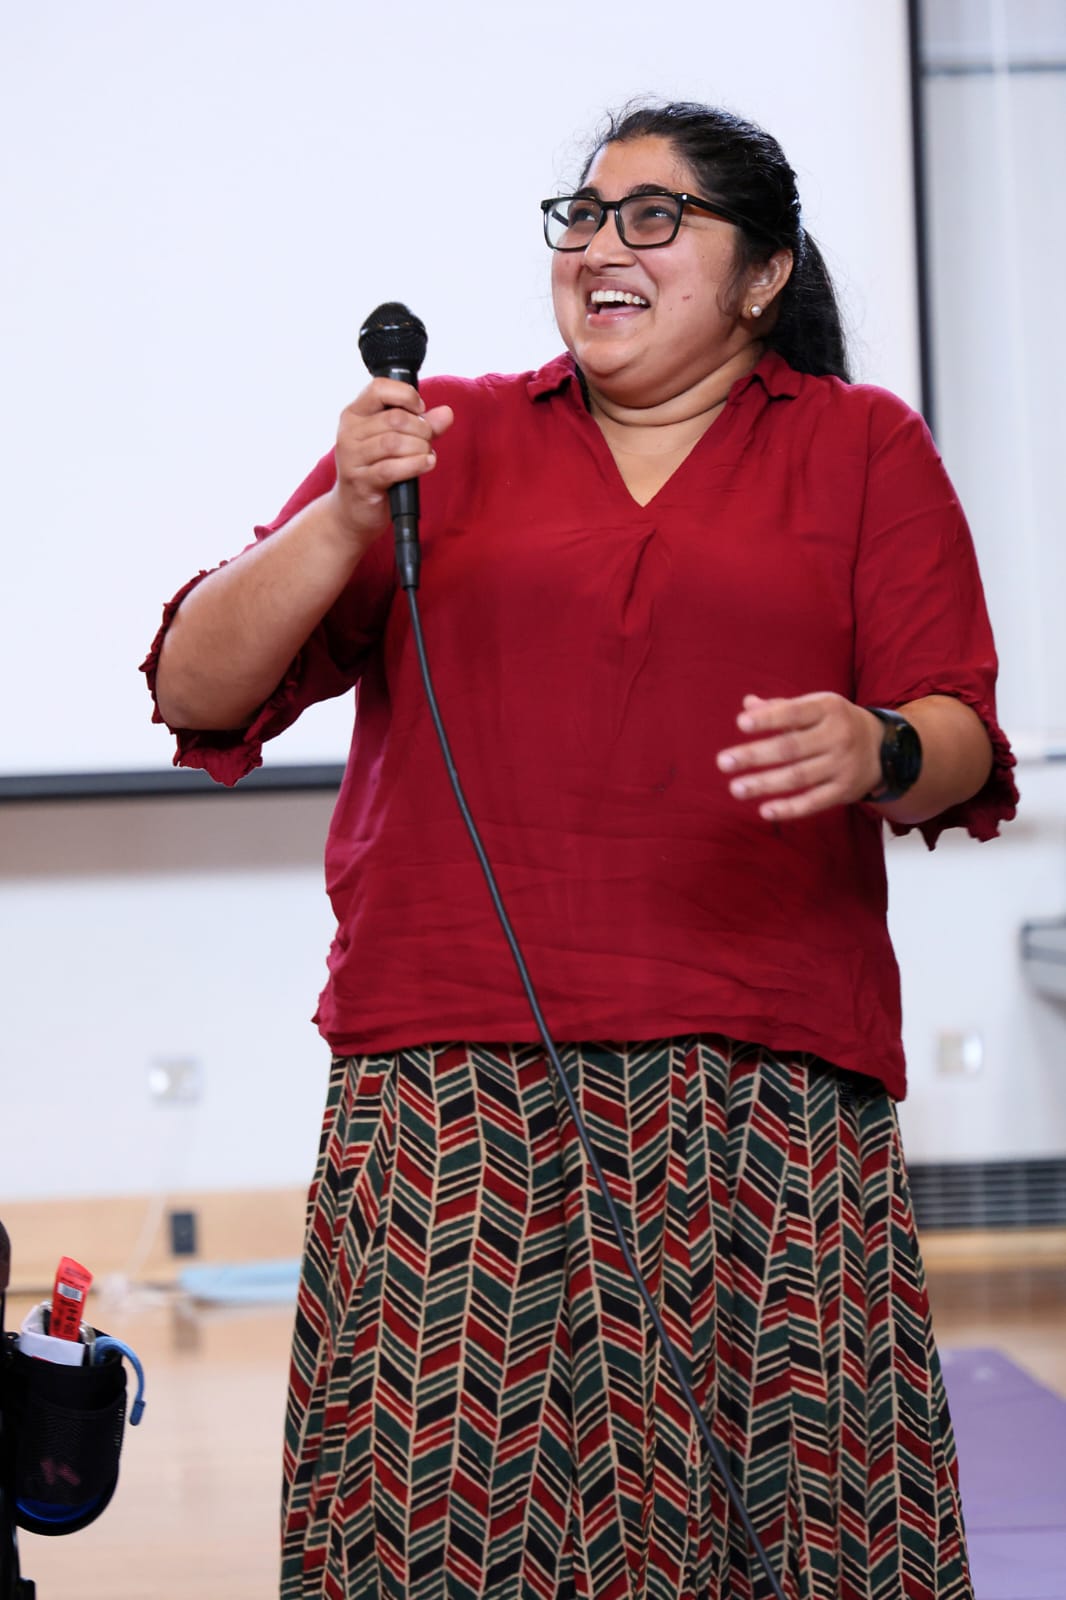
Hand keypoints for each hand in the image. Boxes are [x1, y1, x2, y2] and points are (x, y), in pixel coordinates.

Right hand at [329, 378, 454, 545]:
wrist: (354, 509)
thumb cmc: (377, 470)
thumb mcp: (399, 442)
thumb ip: (423, 425)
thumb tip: (447, 413)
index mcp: (354, 414)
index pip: (378, 388)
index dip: (406, 395)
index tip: (420, 410)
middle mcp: (348, 432)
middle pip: (394, 418)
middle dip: (421, 428)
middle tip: (428, 440)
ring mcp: (351, 458)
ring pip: (393, 443)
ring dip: (419, 447)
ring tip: (426, 454)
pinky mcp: (361, 482)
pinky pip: (391, 469)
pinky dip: (415, 465)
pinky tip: (426, 463)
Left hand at [716, 692, 883, 820]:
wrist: (884, 748)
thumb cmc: (835, 723)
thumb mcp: (816, 707)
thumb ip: (781, 707)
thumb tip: (748, 705)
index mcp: (828, 709)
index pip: (794, 712)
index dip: (768, 719)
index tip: (740, 724)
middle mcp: (837, 736)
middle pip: (791, 748)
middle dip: (755, 756)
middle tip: (723, 762)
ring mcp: (842, 765)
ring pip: (799, 777)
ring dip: (765, 784)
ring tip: (736, 788)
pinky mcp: (844, 791)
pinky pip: (814, 802)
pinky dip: (790, 809)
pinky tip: (764, 811)